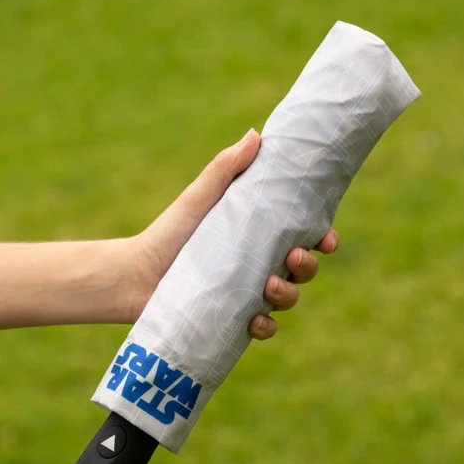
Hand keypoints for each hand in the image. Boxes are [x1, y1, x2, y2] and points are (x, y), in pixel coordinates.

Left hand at [130, 130, 338, 338]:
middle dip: (307, 265)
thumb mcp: (199, 200)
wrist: (136, 276)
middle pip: (302, 269)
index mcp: (258, 237)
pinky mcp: (234, 321)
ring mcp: (248, 296)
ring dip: (288, 294)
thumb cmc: (169, 234)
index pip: (303, 237)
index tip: (327, 239)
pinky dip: (266, 327)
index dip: (322, 239)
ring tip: (270, 285)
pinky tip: (256, 321)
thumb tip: (256, 134)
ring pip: (288, 299)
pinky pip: (264, 329)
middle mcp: (259, 266)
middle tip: (294, 256)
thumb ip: (224, 169)